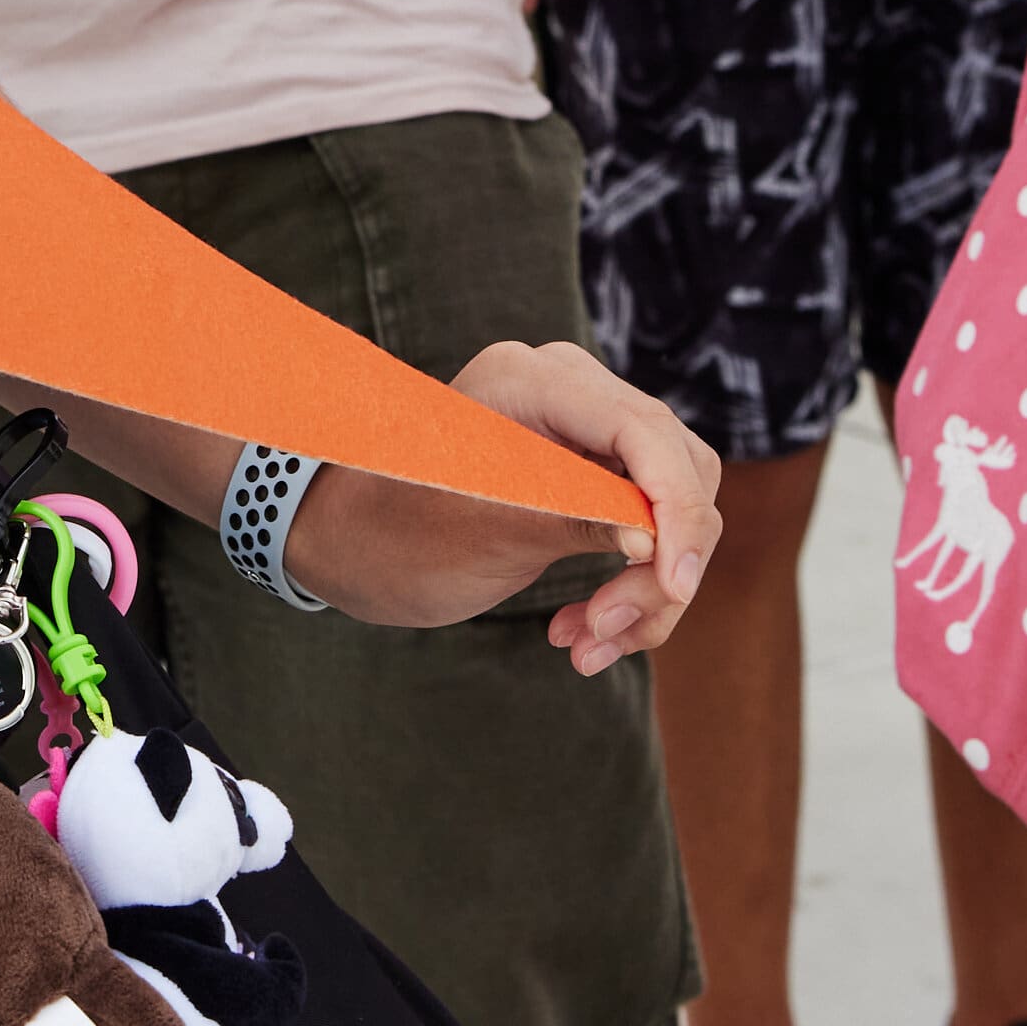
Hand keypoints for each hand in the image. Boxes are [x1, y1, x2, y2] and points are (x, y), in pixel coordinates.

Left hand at [280, 340, 721, 665]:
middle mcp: (570, 391)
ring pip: (673, 511)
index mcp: (533, 379)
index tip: (673, 586)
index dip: (675, 509)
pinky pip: (649, 530)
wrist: (351, 546)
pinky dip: (630, 590)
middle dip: (656, 566)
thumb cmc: (390, 530)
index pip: (643, 431)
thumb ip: (568, 519)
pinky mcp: (592, 476)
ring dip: (648, 592)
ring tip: (586, 647)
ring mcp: (585, 431)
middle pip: (676, 472)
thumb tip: (653, 539)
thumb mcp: (477, 529)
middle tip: (602, 633)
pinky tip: (579, 632)